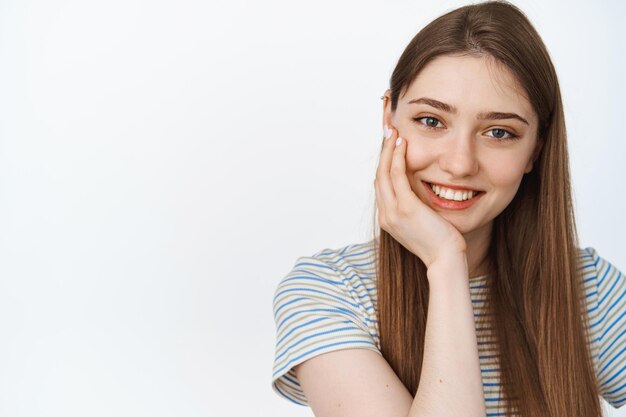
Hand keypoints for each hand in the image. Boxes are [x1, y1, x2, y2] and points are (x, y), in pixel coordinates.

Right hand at [374, 125, 466, 270]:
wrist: (445, 260)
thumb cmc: (442, 244)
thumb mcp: (425, 224)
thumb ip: (419, 209)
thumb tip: (425, 198)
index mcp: (388, 218)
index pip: (382, 185)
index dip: (384, 163)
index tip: (389, 145)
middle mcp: (386, 214)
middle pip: (378, 175)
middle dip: (382, 151)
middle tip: (387, 130)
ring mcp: (392, 212)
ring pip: (383, 172)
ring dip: (387, 149)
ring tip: (393, 131)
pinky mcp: (405, 208)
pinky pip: (396, 176)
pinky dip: (397, 157)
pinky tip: (403, 143)